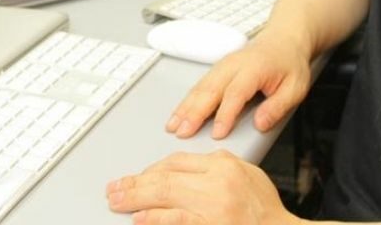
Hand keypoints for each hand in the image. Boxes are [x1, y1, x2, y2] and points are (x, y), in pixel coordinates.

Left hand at [106, 150, 298, 224]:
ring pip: (165, 196)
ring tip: (117, 202)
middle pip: (164, 177)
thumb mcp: (248, 174)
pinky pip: (177, 220)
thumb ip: (219, 166)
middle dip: (134, 183)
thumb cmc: (266, 210)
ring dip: (136, 199)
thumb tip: (185, 167)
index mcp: (224, 165)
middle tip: (114, 189)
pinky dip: (155, 218)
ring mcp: (213, 208)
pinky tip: (140, 218)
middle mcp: (217, 184)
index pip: (176, 161)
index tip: (137, 178)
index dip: (151, 170)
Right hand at [167, 29, 311, 139]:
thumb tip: (260, 124)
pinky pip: (199, 85)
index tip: (217, 134)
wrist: (284, 39)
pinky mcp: (218, 70)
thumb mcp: (296, 87)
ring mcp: (223, 66)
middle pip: (210, 89)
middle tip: (182, 133)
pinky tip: (178, 114)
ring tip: (173, 126)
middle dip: (194, 112)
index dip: (225, 114)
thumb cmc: (289, 64)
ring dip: (185, 107)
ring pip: (200, 87)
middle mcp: (234, 65)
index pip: (236, 93)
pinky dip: (186, 100)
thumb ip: (278, 107)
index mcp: (254, 68)